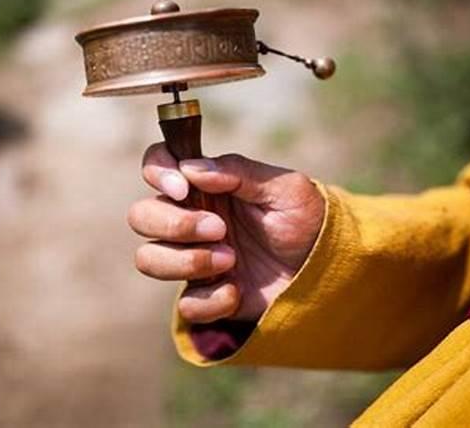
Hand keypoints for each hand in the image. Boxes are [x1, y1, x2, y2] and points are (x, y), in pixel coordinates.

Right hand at [127, 143, 324, 323]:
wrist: (328, 267)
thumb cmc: (306, 219)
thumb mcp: (284, 187)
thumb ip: (238, 171)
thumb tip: (191, 167)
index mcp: (206, 186)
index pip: (157, 166)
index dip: (157, 173)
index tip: (183, 188)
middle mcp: (191, 219)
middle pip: (141, 215)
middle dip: (175, 224)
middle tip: (220, 230)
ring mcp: (194, 258)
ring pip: (148, 258)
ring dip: (186, 261)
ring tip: (231, 259)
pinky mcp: (206, 296)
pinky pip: (185, 303)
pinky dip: (210, 299)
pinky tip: (238, 290)